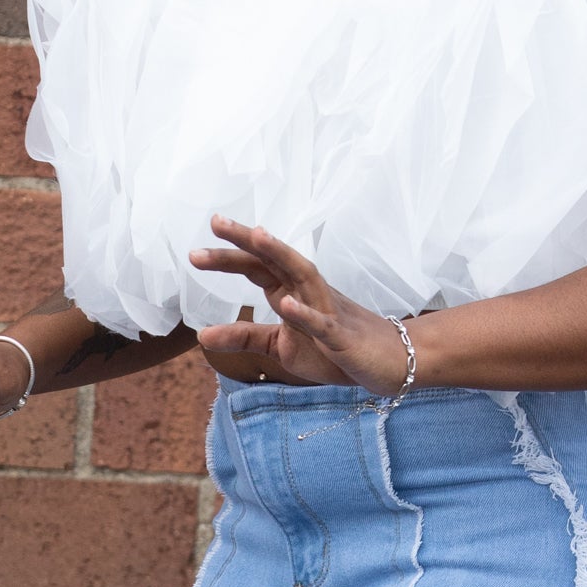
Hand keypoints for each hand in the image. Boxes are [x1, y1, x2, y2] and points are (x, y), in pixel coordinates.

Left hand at [189, 222, 413, 396]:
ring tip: (257, 236)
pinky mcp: (343, 338)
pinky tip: (286, 305)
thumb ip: (244, 337)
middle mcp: (309, 292)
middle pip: (276, 259)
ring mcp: (328, 311)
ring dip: (281, 255)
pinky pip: (324, 323)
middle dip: (248, 242)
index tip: (197, 249)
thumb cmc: (335, 351)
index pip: (257, 267)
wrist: (390, 363)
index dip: (229, 256)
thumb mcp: (281, 347)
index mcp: (292, 293)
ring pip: (304, 276)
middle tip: (216, 222)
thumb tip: (201, 335)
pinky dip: (306, 313)